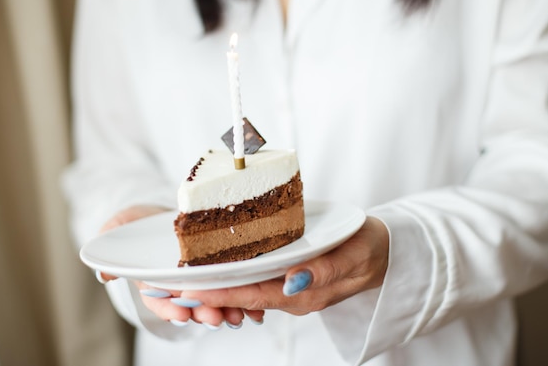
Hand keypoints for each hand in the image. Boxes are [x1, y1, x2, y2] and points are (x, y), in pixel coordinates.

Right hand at [96, 205, 262, 327]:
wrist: (159, 212)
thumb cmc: (137, 220)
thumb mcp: (120, 226)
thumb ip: (111, 244)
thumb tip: (104, 273)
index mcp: (154, 279)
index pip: (159, 299)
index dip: (169, 308)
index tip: (180, 314)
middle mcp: (178, 283)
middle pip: (191, 303)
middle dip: (203, 312)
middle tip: (215, 318)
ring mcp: (200, 278)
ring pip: (213, 298)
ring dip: (226, 309)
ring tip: (238, 316)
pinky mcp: (220, 268)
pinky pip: (232, 286)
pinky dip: (244, 299)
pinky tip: (257, 307)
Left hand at [179, 216, 388, 316]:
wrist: (384, 252)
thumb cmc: (371, 250)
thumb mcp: (354, 256)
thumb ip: (325, 271)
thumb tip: (292, 281)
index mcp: (303, 294)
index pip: (251, 295)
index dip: (217, 293)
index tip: (185, 290)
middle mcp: (289, 294)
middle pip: (239, 297)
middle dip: (202, 294)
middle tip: (162, 287)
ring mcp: (287, 287)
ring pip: (243, 290)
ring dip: (211, 286)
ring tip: (176, 278)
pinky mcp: (288, 275)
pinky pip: (253, 280)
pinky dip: (230, 276)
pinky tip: (212, 266)